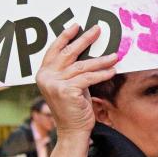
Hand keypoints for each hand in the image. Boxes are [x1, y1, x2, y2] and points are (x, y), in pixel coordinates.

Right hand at [35, 24, 117, 138]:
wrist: (72, 131)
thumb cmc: (73, 106)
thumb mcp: (69, 83)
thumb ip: (71, 68)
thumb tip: (88, 48)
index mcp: (43, 73)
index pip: (54, 50)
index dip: (65, 36)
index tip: (77, 26)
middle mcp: (46, 77)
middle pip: (68, 53)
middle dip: (85, 39)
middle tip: (97, 30)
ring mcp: (55, 84)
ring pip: (82, 66)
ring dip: (101, 60)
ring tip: (114, 55)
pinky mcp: (66, 91)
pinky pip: (88, 78)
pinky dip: (102, 74)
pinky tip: (112, 71)